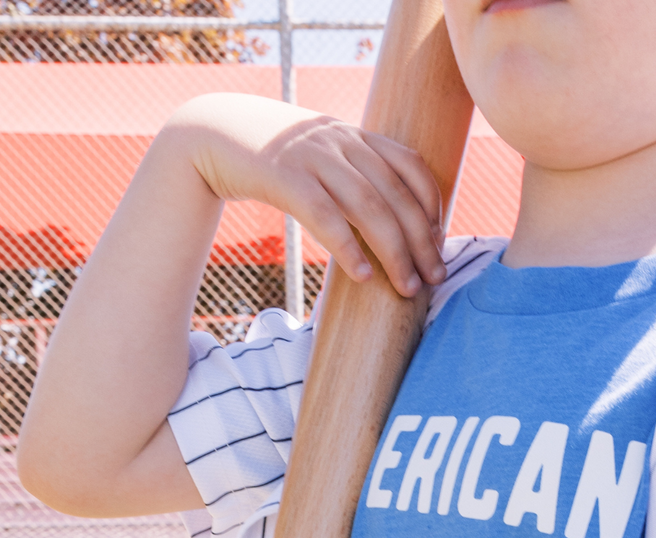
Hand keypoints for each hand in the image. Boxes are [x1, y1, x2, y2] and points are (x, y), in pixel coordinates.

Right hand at [166, 93, 448, 297]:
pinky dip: (348, 247)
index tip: (439, 240)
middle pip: (396, 194)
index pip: (410, 165)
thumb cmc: (275, 158)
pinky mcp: (284, 177)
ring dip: (394, 251)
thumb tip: (388, 222)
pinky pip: (325, 216)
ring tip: (407, 286)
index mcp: (355, 136)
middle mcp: (340, 142)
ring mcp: (312, 157)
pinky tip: (363, 275)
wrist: (215, 133)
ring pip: (368, 207)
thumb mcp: (320, 156)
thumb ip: (353, 176)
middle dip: (421, 240)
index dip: (431, 203)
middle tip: (435, 278)